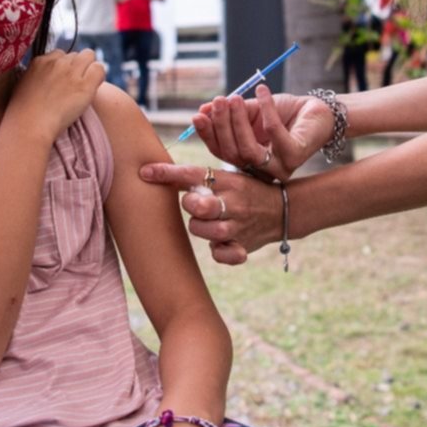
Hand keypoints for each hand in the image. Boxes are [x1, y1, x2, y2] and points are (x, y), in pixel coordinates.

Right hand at [4, 49, 104, 143]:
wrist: (29, 126)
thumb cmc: (24, 114)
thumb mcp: (25, 86)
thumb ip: (39, 76)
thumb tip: (53, 78)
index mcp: (40, 61)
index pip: (60, 54)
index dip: (64, 67)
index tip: (63, 81)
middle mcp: (56, 63)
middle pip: (76, 54)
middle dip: (77, 66)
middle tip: (75, 85)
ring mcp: (71, 72)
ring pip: (89, 56)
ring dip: (89, 69)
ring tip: (84, 87)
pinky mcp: (84, 85)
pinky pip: (99, 70)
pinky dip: (98, 77)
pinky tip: (91, 89)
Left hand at [138, 164, 283, 264]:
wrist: (282, 211)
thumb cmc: (244, 192)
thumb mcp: (226, 178)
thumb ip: (194, 178)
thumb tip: (151, 172)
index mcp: (228, 181)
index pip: (193, 174)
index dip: (167, 173)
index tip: (144, 172)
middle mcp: (234, 202)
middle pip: (199, 206)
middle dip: (191, 205)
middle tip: (195, 204)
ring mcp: (239, 226)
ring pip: (205, 231)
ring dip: (200, 228)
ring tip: (208, 222)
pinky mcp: (243, 247)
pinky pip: (220, 254)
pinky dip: (218, 251)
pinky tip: (221, 244)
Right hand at [192, 85, 332, 182]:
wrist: (319, 111)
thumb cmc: (284, 113)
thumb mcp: (252, 112)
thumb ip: (230, 113)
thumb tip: (202, 111)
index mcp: (248, 161)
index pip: (222, 152)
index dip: (209, 135)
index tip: (197, 116)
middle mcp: (262, 170)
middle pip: (232, 153)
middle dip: (222, 125)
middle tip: (219, 101)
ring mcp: (279, 167)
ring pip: (249, 149)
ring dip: (239, 121)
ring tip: (235, 98)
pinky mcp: (295, 155)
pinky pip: (274, 133)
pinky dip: (266, 110)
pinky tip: (262, 92)